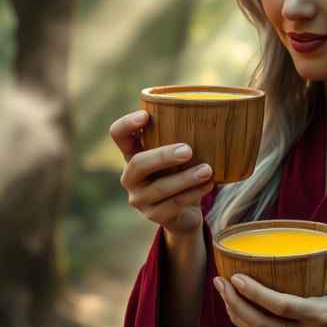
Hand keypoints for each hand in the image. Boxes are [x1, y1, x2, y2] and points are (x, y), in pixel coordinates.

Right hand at [110, 110, 213, 235]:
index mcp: (132, 154)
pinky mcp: (154, 216)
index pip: (118, 135)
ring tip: (208, 170)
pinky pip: (175, 204)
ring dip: (186, 178)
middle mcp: (130, 177)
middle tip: (188, 150)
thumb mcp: (174, 156)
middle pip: (139, 164)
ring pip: (161, 187)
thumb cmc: (178, 174)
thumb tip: (206, 111)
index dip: (127, 124)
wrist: (183, 213)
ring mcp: (140, 199)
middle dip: (163, 156)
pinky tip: (208, 184)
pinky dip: (194, 193)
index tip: (146, 115)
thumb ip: (178, 137)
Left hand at [213, 244, 326, 326]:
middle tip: (220, 281)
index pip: (281, 306)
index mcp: (323, 316)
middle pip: (262, 325)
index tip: (236, 276)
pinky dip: (246, 325)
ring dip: (237, 314)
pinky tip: (236, 307)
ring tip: (222, 291)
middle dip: (236, 303)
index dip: (255, 293)